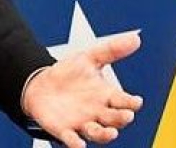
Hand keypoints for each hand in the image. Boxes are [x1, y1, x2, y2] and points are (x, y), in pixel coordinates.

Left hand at [22, 32, 142, 147]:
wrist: (39, 84)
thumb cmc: (68, 74)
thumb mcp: (88, 58)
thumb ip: (111, 50)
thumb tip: (135, 38)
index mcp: (106, 96)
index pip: (124, 101)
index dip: (131, 102)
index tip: (136, 101)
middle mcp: (98, 113)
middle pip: (115, 120)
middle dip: (121, 119)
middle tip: (125, 115)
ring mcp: (82, 123)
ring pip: (98, 134)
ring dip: (105, 135)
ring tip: (109, 133)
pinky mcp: (65, 130)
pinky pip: (72, 140)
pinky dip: (76, 144)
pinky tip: (78, 144)